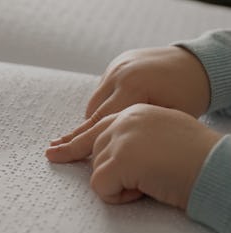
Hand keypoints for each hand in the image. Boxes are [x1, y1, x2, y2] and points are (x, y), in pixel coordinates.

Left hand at [46, 104, 221, 209]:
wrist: (217, 165)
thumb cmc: (195, 156)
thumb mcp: (161, 136)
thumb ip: (134, 139)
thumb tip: (114, 156)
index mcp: (135, 113)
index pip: (97, 126)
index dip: (76, 140)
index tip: (57, 147)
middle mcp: (125, 120)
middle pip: (93, 149)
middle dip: (98, 165)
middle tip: (70, 158)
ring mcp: (121, 137)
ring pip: (98, 170)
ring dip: (121, 183)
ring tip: (150, 180)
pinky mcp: (120, 158)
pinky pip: (101, 186)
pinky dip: (119, 196)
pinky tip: (143, 189)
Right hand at [51, 46, 209, 145]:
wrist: (194, 63)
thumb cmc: (187, 95)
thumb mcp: (167, 118)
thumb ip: (135, 131)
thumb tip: (110, 146)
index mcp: (133, 87)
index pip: (99, 122)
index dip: (79, 142)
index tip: (62, 153)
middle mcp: (120, 74)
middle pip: (91, 113)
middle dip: (74, 135)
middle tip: (53, 149)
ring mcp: (116, 67)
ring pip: (94, 102)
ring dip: (93, 120)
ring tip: (86, 138)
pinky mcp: (116, 64)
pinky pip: (101, 91)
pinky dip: (102, 104)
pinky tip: (107, 115)